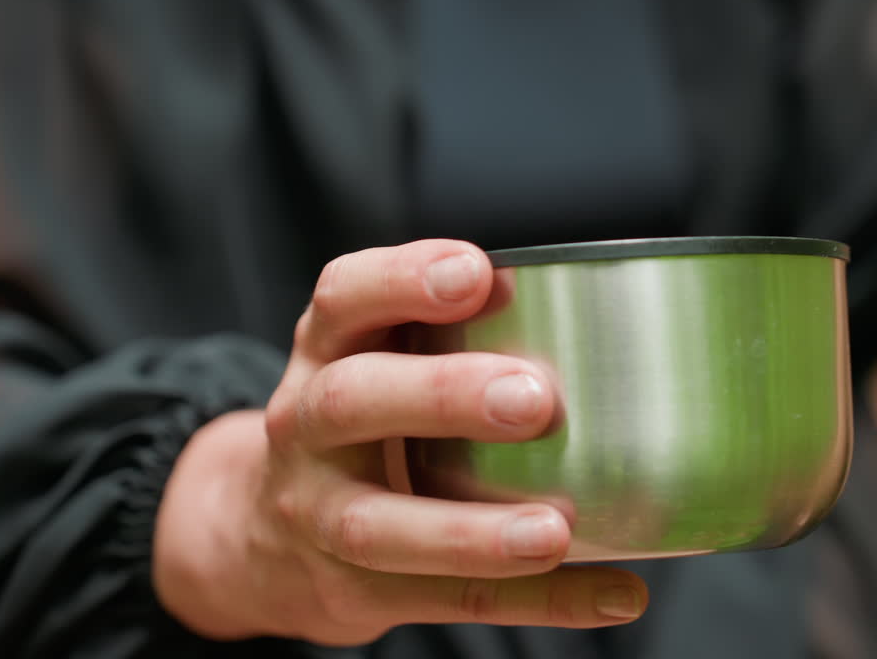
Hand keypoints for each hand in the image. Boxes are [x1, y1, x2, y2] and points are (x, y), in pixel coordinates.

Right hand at [153, 240, 647, 645]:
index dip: (402, 280)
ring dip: (473, 531)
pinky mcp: (357, 589)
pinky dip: (540, 602)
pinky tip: (614, 594)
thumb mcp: (372, 358)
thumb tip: (597, 317)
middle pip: (352, 402)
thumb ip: (447, 331)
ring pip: (383, 527)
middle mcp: (308, 426)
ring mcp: (321, 515)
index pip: (344, 299)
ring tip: (555, 532)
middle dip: (440, 397)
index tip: (474, 274)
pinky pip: (449, 599)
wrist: (262, 537)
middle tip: (533, 399)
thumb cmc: (360, 422)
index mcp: (325, 352)